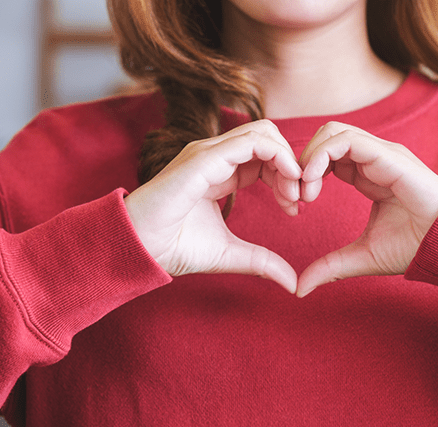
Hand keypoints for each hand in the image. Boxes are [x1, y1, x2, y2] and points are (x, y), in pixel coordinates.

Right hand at [124, 120, 301, 292]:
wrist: (139, 248)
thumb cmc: (174, 247)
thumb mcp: (231, 254)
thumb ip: (262, 262)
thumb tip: (292, 283)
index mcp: (221, 172)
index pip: (265, 157)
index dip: (287, 177)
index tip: (295, 208)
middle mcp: (216, 156)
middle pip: (269, 139)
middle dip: (292, 166)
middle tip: (299, 200)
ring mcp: (208, 153)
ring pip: (263, 133)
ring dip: (288, 161)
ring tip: (292, 194)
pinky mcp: (204, 158)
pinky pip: (252, 142)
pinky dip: (278, 156)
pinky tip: (286, 182)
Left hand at [296, 122, 437, 296]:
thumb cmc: (413, 247)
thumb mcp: (361, 256)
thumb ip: (330, 267)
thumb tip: (300, 289)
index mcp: (368, 174)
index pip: (327, 157)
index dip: (305, 175)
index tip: (295, 204)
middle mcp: (373, 158)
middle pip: (325, 137)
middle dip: (302, 162)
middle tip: (295, 195)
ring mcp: (381, 152)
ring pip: (332, 133)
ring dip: (309, 158)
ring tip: (305, 190)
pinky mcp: (387, 154)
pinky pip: (345, 140)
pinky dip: (321, 156)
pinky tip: (313, 182)